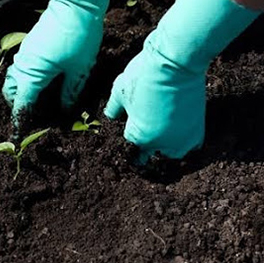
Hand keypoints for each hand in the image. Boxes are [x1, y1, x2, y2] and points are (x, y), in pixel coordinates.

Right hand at [3, 0, 108, 129]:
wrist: (75, 4)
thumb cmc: (79, 36)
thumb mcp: (80, 70)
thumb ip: (70, 93)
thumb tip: (64, 110)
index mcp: (33, 76)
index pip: (21, 106)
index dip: (20, 123)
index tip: (16, 138)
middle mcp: (23, 66)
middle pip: (10, 94)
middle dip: (17, 107)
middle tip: (33, 117)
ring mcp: (25, 54)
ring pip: (14, 80)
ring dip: (20, 94)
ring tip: (37, 101)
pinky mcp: (30, 46)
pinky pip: (21, 69)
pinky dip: (25, 80)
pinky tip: (43, 82)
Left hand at [105, 0, 259, 162]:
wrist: (176, 62)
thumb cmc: (145, 75)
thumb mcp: (119, 91)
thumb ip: (113, 109)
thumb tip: (110, 116)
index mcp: (140, 138)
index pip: (131, 143)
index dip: (130, 129)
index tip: (132, 121)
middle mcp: (162, 144)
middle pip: (150, 152)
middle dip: (146, 144)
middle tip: (147, 126)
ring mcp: (182, 139)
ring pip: (170, 153)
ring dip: (165, 147)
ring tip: (163, 134)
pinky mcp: (198, 130)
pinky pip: (192, 146)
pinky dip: (185, 141)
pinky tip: (179, 132)